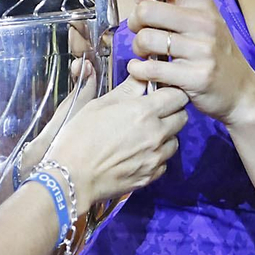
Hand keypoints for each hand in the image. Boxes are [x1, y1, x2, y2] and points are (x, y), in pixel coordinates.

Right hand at [44, 76, 189, 204]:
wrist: (72, 177)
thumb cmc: (79, 138)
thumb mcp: (99, 105)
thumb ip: (126, 90)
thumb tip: (140, 77)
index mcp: (143, 111)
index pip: (177, 95)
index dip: (170, 91)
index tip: (160, 93)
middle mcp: (156, 133)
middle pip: (182, 117)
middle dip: (171, 112)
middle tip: (153, 113)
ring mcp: (155, 157)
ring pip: (175, 141)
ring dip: (165, 136)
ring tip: (143, 136)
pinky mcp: (150, 176)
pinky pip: (164, 162)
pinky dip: (156, 156)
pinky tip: (138, 154)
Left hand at [125, 0, 254, 125]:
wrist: (241, 91)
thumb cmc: (215, 53)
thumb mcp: (202, 17)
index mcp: (202, 2)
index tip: (144, 0)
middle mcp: (204, 22)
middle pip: (146, 9)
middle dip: (134, 23)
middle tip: (142, 33)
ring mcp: (202, 50)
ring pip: (145, 39)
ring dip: (138, 50)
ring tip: (148, 54)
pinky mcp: (195, 77)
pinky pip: (151, 69)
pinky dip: (139, 71)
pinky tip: (145, 71)